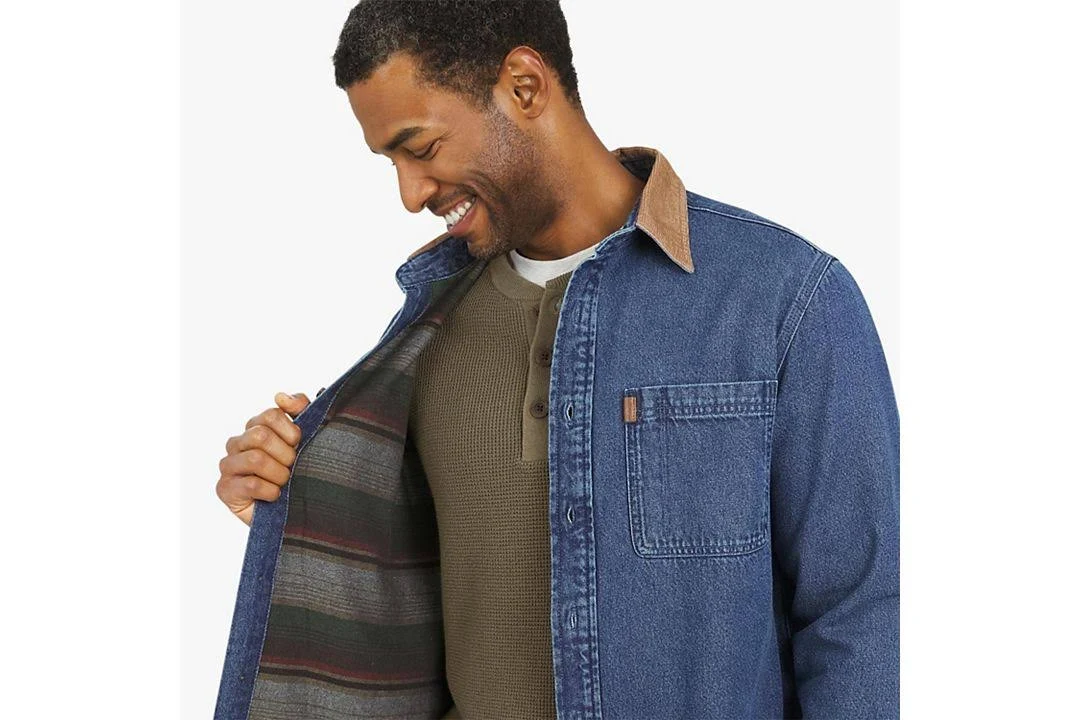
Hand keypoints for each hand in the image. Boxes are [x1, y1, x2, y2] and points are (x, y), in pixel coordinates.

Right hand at [216, 392, 310, 525]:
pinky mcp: (224, 488)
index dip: (291, 431)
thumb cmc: (297, 472)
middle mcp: (237, 443)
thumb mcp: (305, 438)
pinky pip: (250, 484)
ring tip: (284, 482)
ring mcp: (228, 465)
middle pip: (260, 436)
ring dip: (279, 474)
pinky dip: (270, 491)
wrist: (292, 511)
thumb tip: (280, 396)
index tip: (299, 445)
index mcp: (255, 427)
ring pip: (255, 459)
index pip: (271, 415)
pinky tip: (275, 496)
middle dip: (285, 454)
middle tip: (292, 467)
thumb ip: (300, 409)